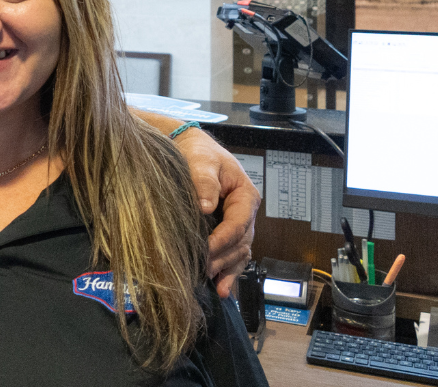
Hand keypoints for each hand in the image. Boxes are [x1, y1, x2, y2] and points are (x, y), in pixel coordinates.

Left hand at [174, 126, 259, 296]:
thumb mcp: (202, 161)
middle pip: (240, 243)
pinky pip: (233, 254)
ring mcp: (238, 224)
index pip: (237, 224)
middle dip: (223, 258)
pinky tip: (221, 288)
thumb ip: (204, 181)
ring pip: (239, 252)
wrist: (192, 149)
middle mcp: (245, 213)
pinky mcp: (227, 231)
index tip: (205, 250)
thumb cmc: (199, 153)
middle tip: (203, 271)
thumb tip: (206, 206)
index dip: (222, 240)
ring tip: (215, 286)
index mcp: (245, 196)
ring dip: (227, 269)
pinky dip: (229, 271)